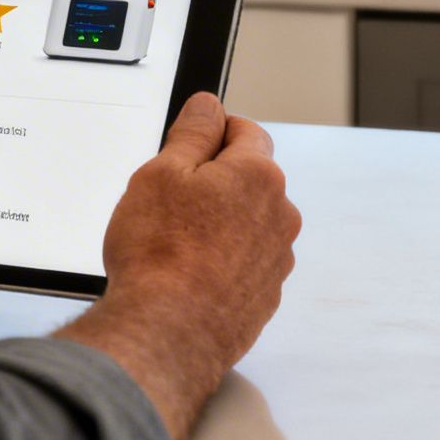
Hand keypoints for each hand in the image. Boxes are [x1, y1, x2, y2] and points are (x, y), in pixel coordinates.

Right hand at [57, 93, 298, 439]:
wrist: (167, 332)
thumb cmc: (160, 254)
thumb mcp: (161, 172)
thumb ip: (192, 132)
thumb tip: (210, 106)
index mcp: (259, 175)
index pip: (245, 130)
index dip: (211, 133)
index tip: (187, 147)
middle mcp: (279, 215)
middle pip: (248, 178)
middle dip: (214, 181)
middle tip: (169, 200)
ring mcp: (276, 258)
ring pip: (246, 222)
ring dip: (219, 223)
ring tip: (174, 244)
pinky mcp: (266, 295)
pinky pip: (244, 262)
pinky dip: (221, 260)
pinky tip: (187, 273)